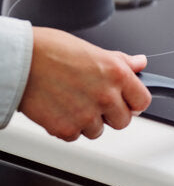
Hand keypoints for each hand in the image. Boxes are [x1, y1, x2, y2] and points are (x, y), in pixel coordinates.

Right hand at [19, 27, 151, 140]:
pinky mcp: (66, 128)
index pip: (142, 101)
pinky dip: (68, 127)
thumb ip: (121, 61)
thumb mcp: (94, 50)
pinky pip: (75, 136)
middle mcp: (106, 96)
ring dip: (89, 122)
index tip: (129, 102)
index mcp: (116, 74)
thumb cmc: (51, 50)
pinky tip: (60, 109)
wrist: (19, 60)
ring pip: (98, 131)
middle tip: (97, 102)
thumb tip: (139, 63)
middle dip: (112, 114)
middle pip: (123, 121)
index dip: (135, 102)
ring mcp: (87, 115)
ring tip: (73, 101)